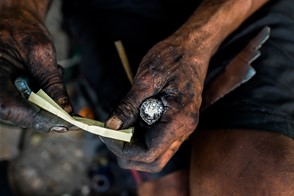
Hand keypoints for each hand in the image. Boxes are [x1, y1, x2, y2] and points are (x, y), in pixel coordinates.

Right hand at [0, 7, 72, 131]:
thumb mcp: (41, 53)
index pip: (11, 108)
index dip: (39, 119)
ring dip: (48, 105)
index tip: (64, 123)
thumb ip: (52, 83)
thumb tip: (66, 109)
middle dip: (48, 117)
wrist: (16, 22)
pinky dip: (45, 99)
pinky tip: (48, 81)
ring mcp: (1, 92)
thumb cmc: (23, 31)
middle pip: (19, 115)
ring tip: (54, 77)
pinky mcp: (10, 93)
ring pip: (25, 112)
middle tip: (71, 118)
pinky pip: (28, 105)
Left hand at [102, 31, 209, 171]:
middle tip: (111, 137)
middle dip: (128, 155)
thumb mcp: (146, 79)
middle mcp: (184, 129)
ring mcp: (182, 128)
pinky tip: (130, 124)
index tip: (107, 134)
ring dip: (134, 149)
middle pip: (154, 161)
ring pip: (156, 154)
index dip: (124, 149)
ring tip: (119, 130)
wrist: (192, 50)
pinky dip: (141, 139)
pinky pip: (158, 142)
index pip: (148, 152)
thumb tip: (111, 126)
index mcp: (179, 119)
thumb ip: (128, 105)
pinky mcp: (177, 124)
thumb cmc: (172, 58)